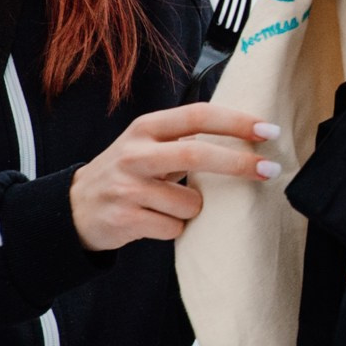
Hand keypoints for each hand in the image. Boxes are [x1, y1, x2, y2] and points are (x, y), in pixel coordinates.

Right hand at [69, 104, 279, 251]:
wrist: (75, 208)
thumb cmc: (125, 173)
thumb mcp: (147, 145)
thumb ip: (184, 139)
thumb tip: (243, 137)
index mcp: (146, 128)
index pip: (198, 116)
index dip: (236, 122)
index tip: (268, 130)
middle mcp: (135, 153)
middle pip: (196, 154)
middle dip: (239, 164)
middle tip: (269, 170)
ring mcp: (128, 187)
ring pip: (190, 203)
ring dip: (192, 209)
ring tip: (167, 205)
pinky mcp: (126, 218)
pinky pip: (174, 228)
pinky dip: (174, 228)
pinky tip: (154, 221)